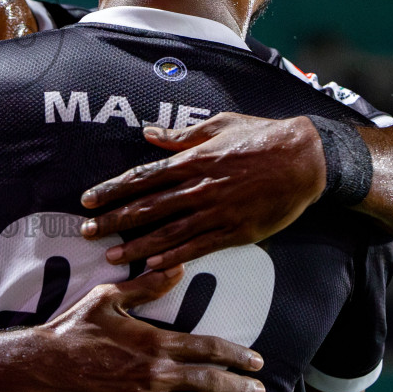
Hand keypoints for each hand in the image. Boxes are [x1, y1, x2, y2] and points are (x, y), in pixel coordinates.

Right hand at [28, 267, 265, 391]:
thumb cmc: (73, 330)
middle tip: (260, 391)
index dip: (236, 355)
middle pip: (210, 381)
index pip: (208, 348)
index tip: (256, 361)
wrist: (41, 369)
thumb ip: (146, 286)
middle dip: (239, 387)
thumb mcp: (107, 299)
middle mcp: (156, 374)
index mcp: (155, 342)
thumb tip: (177, 268)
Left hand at [78, 112, 325, 269]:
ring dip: (137, 245)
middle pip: (147, 207)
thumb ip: (181, 135)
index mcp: (193, 160)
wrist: (305, 159)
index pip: (142, 177)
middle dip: (114, 220)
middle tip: (87, 232)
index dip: (112, 190)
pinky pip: (199, 247)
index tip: (89, 200)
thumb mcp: (218, 125)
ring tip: (112, 255)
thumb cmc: (261, 136)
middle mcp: (200, 187)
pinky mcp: (236, 232)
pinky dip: (175, 257)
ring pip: (168, 232)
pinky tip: (153, 266)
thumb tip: (149, 134)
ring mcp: (217, 212)